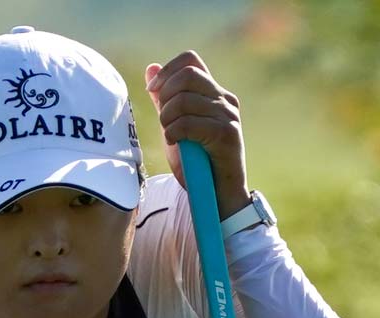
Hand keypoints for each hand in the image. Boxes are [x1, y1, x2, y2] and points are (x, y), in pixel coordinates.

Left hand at [145, 50, 251, 219]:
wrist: (218, 196)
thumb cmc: (197, 163)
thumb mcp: (176, 126)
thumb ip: (165, 99)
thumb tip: (151, 68)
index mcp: (214, 93)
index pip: (190, 59)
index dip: (166, 70)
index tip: (153, 91)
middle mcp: (225, 99)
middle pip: (187, 75)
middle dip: (165, 96)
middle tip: (163, 121)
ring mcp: (228, 116)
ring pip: (185, 99)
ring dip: (167, 119)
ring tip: (170, 136)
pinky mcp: (227, 135)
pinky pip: (190, 122)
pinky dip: (174, 133)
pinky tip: (175, 144)